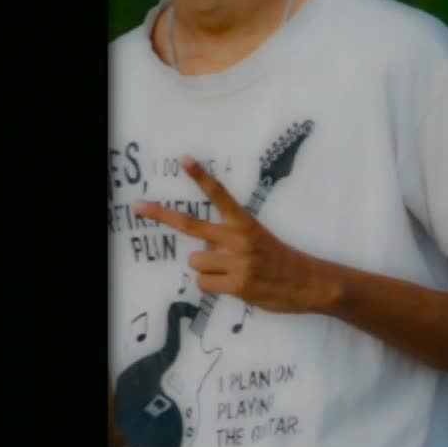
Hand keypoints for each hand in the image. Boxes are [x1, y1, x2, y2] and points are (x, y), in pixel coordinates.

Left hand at [134, 157, 327, 313]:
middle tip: (138, 205)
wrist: (309, 283)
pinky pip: (204, 283)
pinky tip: (233, 286)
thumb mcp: (259, 240)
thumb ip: (231, 240)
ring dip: (207, 270)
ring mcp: (238, 262)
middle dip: (162, 215)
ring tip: (229, 273)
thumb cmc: (281, 261)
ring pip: (196, 262)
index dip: (201, 177)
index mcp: (246, 224)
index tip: (183, 160)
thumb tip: (204, 247)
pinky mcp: (238, 285)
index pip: (220, 195)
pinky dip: (214, 286)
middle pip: (191, 226)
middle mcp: (239, 240)